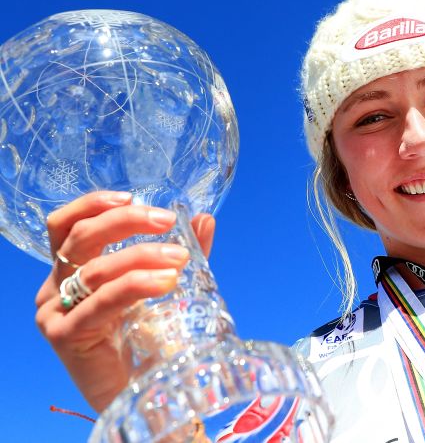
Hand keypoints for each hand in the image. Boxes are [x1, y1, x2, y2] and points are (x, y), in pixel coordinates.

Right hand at [34, 191, 215, 411]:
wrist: (142, 395)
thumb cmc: (147, 341)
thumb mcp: (163, 289)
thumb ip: (180, 254)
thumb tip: (203, 219)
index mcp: (70, 271)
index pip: (67, 224)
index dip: (94, 204)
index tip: (133, 196)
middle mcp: (54, 287)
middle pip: (79, 238)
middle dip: (126, 222)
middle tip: (167, 222)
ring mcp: (54, 313)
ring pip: (95, 269)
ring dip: (142, 256)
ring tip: (180, 259)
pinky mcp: (64, 336)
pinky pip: (100, 302)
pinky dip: (135, 286)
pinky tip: (166, 282)